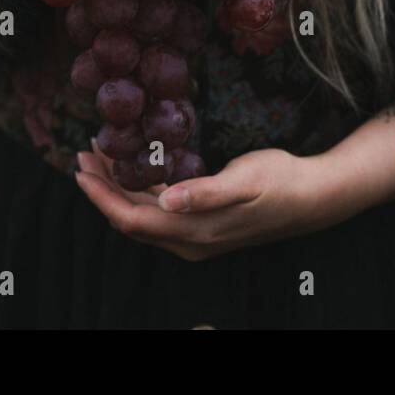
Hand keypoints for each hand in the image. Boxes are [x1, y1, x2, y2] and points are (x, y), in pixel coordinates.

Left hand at [75, 143, 352, 261]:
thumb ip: (205, 193)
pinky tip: (136, 167)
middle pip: (130, 219)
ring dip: (119, 187)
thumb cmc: (280, 181)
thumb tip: (168, 201)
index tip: (82, 169)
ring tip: (102, 154)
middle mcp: (188, 241)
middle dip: (103, 188)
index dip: (103, 196)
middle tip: (85, 152)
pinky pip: (158, 213)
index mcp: (194, 232)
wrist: (313, 198)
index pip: (132, 219)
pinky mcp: (201, 226)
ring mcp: (194, 237)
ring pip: (143, 215)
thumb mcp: (245, 179)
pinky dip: (140, 189)